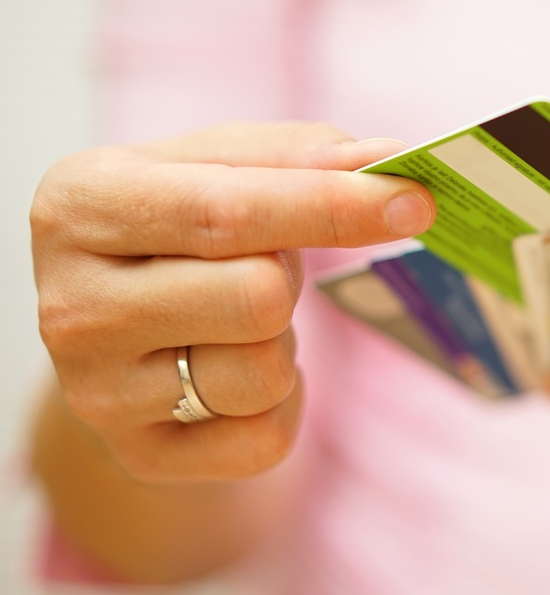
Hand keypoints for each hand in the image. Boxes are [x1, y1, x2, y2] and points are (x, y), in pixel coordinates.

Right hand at [31, 123, 433, 482]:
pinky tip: (237, 370)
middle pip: (257, 297)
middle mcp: (72, 306)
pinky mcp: (142, 456)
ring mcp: (98, 394)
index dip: (332, 207)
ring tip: (237, 319)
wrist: (111, 324)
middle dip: (289, 277)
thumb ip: (299, 155)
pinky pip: (268, 437)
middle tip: (265, 264)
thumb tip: (387, 160)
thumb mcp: (216, 165)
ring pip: (266, 372)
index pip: (228, 213)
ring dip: (282, 341)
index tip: (415, 203)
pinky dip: (282, 401)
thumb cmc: (177, 226)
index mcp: (82, 207)